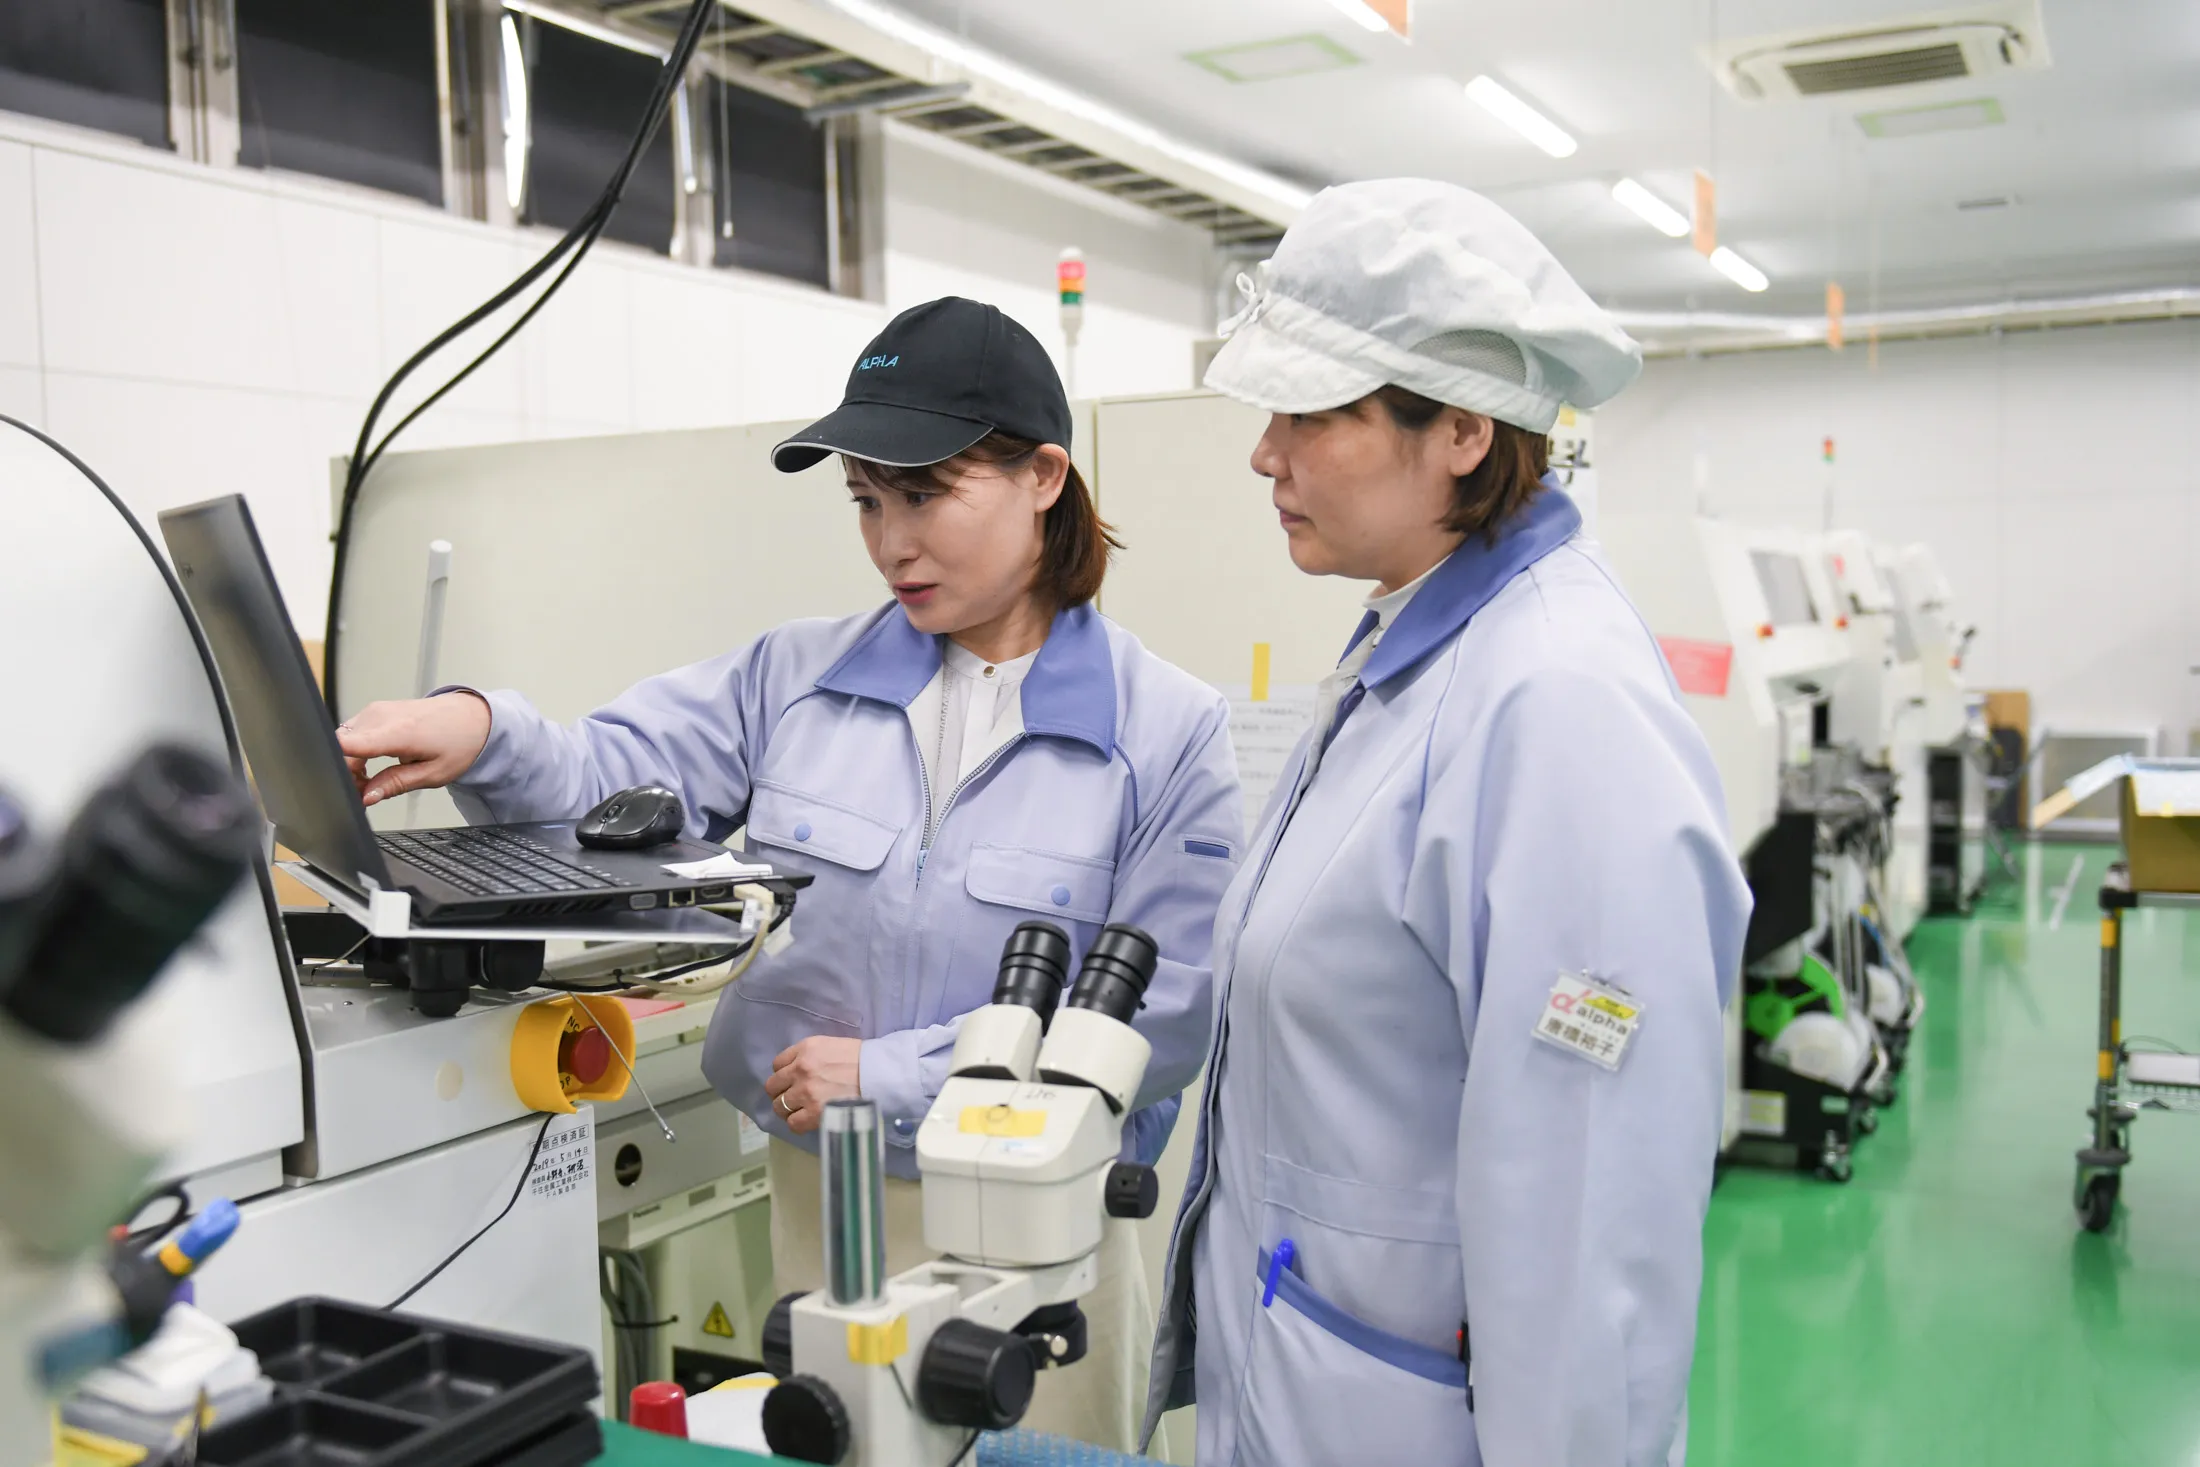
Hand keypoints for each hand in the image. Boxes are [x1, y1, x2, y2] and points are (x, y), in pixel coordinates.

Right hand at [334, 693, 492, 805]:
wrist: (473, 717)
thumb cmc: (459, 743)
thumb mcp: (432, 774)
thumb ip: (395, 784)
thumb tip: (366, 797)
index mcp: (398, 732)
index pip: (348, 743)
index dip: (336, 767)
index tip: (341, 785)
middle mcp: (382, 716)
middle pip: (341, 747)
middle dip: (345, 773)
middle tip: (364, 792)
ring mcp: (377, 710)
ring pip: (343, 739)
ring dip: (349, 762)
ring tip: (371, 780)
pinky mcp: (375, 709)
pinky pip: (353, 732)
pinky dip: (355, 750)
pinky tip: (371, 763)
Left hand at [765, 1036, 861, 1133]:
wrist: (880, 1074)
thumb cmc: (860, 1058)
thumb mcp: (830, 1045)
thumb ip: (809, 1056)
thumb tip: (796, 1070)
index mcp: (804, 1049)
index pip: (777, 1064)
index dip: (784, 1074)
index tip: (792, 1080)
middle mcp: (800, 1069)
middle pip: (773, 1086)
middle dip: (781, 1092)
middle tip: (794, 1097)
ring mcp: (805, 1092)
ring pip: (779, 1106)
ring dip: (788, 1109)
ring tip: (801, 1110)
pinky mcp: (814, 1112)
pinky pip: (793, 1123)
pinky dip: (798, 1123)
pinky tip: (807, 1120)